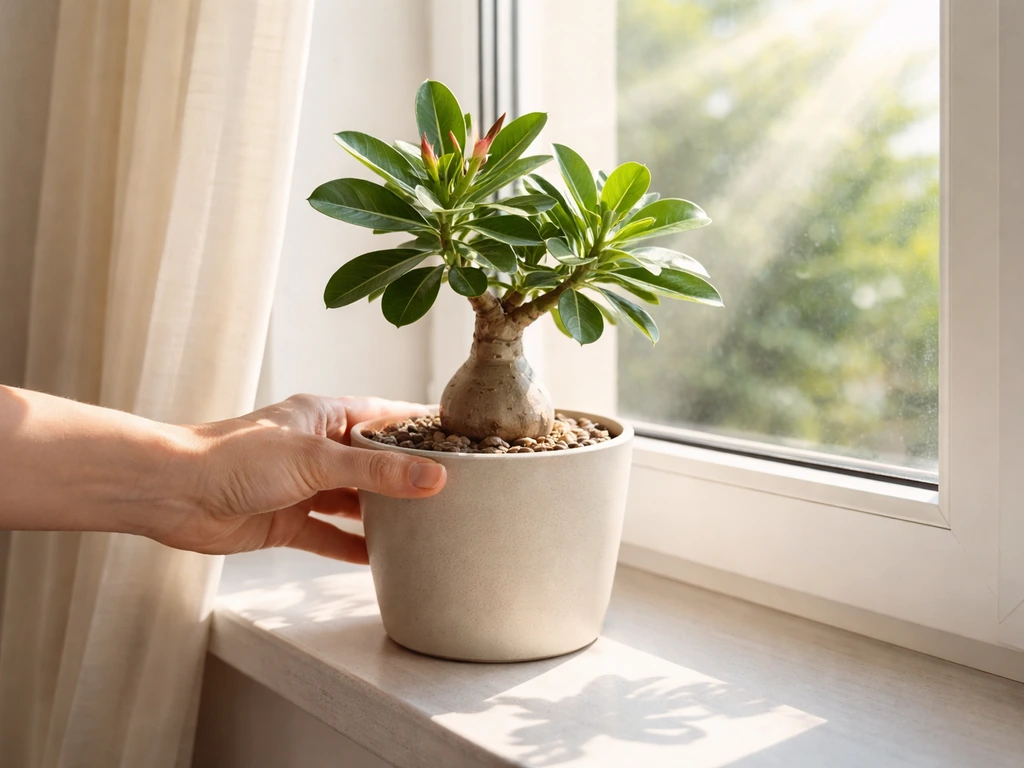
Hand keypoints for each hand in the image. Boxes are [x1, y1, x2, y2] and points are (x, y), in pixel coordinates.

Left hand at [151, 395, 445, 562]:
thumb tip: (434, 477)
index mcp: (323, 416)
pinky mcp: (286, 521)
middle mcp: (315, 449)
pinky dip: (353, 547)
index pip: (384, 416)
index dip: (419, 426)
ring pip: (354, 501)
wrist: (173, 493)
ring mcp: (301, 486)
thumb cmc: (234, 458)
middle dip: (407, 476)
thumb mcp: (315, 459)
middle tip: (452, 490)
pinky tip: (381, 559)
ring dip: (383, 514)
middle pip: (373, 462)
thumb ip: (375, 471)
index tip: (459, 438)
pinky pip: (330, 535)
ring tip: (427, 526)